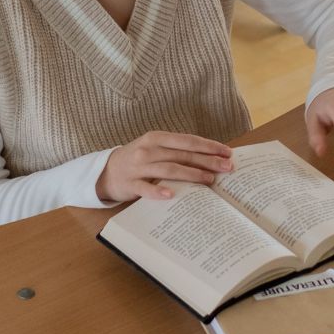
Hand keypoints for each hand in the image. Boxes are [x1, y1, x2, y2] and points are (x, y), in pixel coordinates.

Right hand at [97, 131, 233, 201]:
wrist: (106, 172)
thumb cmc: (138, 160)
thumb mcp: (155, 149)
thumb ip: (177, 152)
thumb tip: (210, 158)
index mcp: (157, 138)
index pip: (187, 141)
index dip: (208, 146)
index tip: (227, 152)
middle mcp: (148, 149)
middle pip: (182, 155)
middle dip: (207, 160)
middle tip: (227, 167)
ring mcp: (138, 167)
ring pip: (169, 169)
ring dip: (191, 174)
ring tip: (210, 180)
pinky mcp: (130, 184)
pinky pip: (146, 188)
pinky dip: (158, 191)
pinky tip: (171, 195)